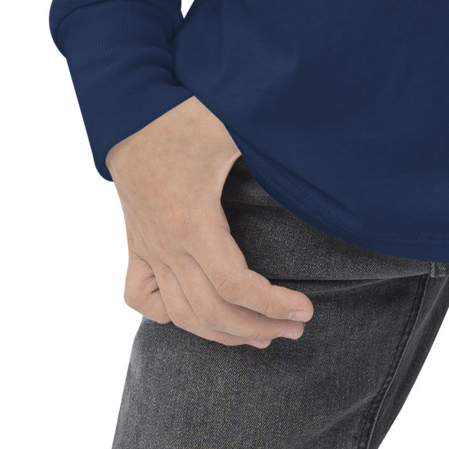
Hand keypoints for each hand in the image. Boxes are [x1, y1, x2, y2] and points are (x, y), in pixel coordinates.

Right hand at [104, 96, 312, 348]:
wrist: (129, 112)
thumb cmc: (183, 116)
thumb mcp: (232, 128)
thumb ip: (273, 147)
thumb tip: (319, 161)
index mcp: (193, 220)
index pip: (235, 285)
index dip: (273, 305)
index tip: (306, 310)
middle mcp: (167, 244)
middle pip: (213, 311)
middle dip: (259, 327)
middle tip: (296, 327)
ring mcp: (148, 249)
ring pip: (181, 315)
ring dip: (223, 333)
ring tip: (261, 336)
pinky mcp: (136, 245)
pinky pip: (142, 298)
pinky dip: (167, 314)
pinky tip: (196, 313)